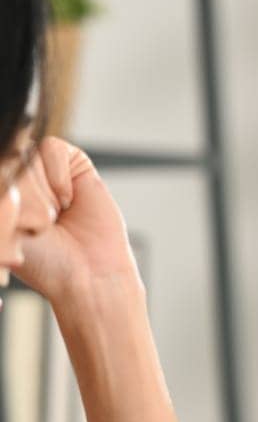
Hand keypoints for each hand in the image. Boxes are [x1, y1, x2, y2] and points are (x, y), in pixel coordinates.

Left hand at [16, 139, 140, 303]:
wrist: (86, 274)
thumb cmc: (44, 261)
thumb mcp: (5, 228)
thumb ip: (3, 193)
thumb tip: (6, 158)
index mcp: (4, 197)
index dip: (6, 195)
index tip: (16, 224)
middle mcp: (20, 181)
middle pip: (6, 162)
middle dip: (19, 196)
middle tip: (37, 227)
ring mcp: (45, 172)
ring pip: (25, 153)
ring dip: (36, 189)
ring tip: (52, 215)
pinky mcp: (74, 164)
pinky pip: (51, 147)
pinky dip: (56, 175)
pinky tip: (66, 201)